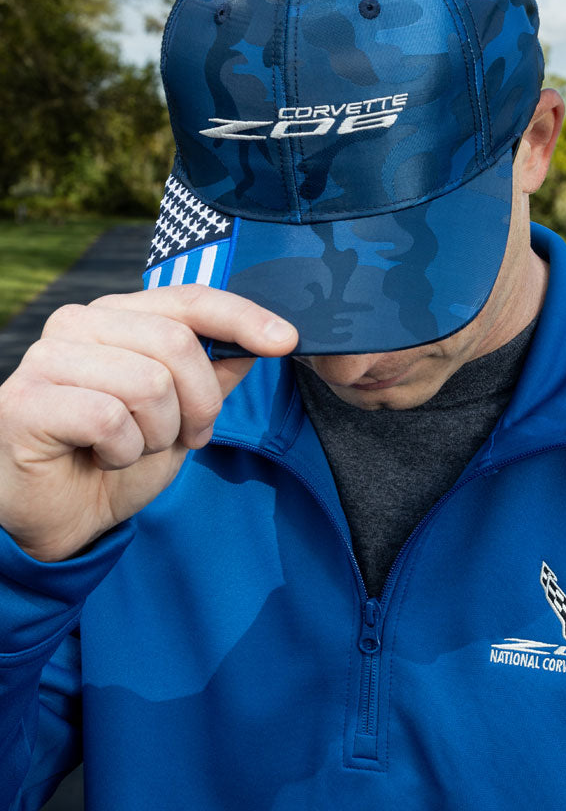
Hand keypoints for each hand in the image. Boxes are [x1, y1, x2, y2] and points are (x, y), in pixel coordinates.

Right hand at [0, 285, 297, 562]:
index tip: (288, 340)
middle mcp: (79, 323)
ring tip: (136, 447)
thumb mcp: (185, 412)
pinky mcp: (25, 401)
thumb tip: (267, 338)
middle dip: (200, 403)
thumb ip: (217, 372)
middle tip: (187, 436)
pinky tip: (104, 457)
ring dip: (159, 433)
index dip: (244, 317)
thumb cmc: (122, 455)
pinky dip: (124, 451)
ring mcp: (46, 357)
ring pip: (148, 383)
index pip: (190, 299)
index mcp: (119, 314)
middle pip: (178, 344)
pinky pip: (109, 418)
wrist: (66, 516)